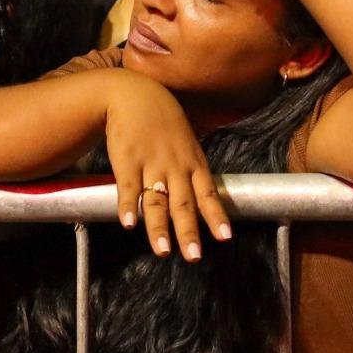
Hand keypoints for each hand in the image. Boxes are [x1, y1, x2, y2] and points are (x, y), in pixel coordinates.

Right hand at [104, 71, 231, 261]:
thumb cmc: (165, 125)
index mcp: (194, 164)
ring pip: (157, 200)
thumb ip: (193, 175)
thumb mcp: (188, 146)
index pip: (209, 194)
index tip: (225, 238)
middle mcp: (176, 167)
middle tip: (194, 256)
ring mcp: (151, 164)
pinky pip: (128, 187)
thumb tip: (205, 203)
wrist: (136, 96)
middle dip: (189, 231)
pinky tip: (127, 223)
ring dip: (159, 227)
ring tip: (163, 251)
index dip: (216, 216)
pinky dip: (127, 206)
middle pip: (184, 204)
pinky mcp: (127, 161)